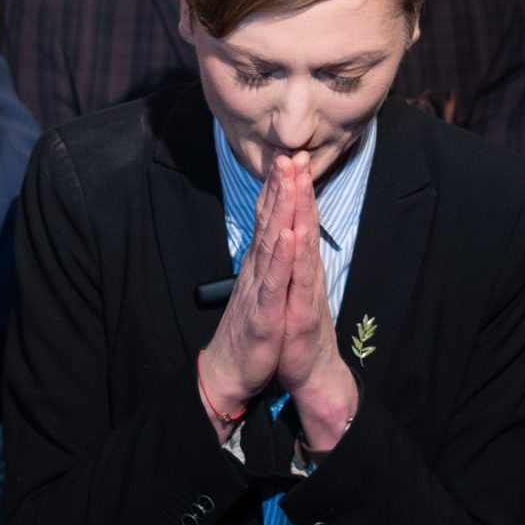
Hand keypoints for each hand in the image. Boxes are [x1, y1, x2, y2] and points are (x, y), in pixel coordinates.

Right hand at [197, 152, 297, 430]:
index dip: (281, 188)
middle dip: (281, 187)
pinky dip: (282, 257)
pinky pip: (274, 281)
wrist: (231, 372)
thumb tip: (274, 234)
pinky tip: (289, 235)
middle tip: (290, 153)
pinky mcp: (264, 314)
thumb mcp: (263, 290)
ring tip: (289, 180)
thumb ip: (268, 260)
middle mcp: (258, 270)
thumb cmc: (250, 330)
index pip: (271, 219)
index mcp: (262, 265)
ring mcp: (260, 290)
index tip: (293, 157)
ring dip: (281, 210)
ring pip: (273, 243)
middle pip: (271, 222)